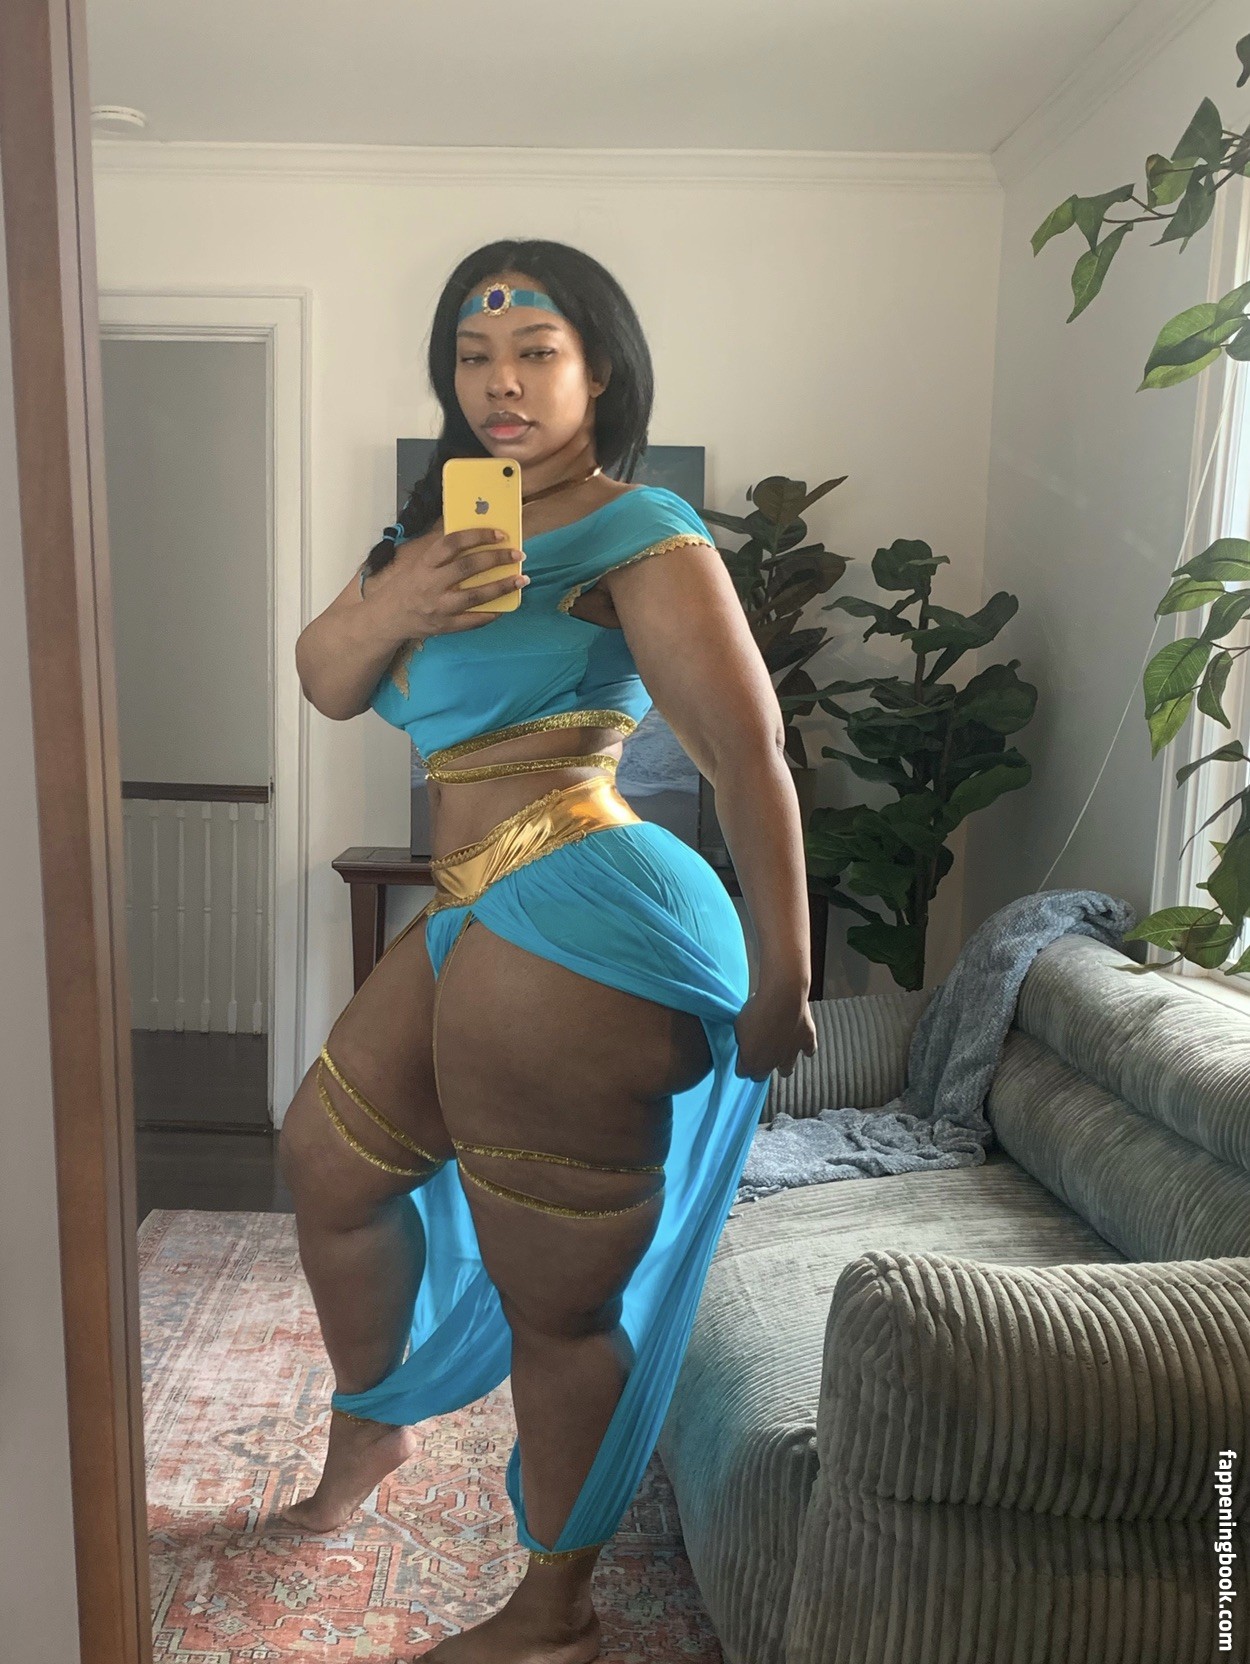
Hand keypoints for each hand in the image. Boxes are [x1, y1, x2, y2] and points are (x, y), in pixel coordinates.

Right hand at [377, 526, 527, 638]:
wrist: (386, 618)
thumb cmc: (407, 586)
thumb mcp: (418, 564)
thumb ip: (442, 553)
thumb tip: (475, 538)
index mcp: (424, 564)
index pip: (452, 543)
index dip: (477, 536)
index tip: (500, 534)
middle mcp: (431, 584)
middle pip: (467, 568)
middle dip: (496, 559)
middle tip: (517, 554)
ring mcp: (438, 607)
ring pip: (474, 596)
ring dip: (501, 587)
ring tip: (521, 579)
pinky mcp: (444, 626)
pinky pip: (472, 621)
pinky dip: (490, 614)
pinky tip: (505, 607)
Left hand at [733, 980, 818, 1082]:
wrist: (782, 997)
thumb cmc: (757, 1009)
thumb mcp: (739, 1024)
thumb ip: (742, 1038)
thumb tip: (744, 1040)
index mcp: (751, 1062)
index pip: (743, 1072)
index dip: (741, 1062)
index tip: (742, 1053)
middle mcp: (771, 1064)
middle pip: (762, 1076)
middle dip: (759, 1067)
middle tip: (758, 1052)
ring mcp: (790, 1055)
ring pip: (786, 1070)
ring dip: (782, 1062)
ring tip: (778, 1049)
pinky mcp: (807, 1042)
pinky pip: (809, 1051)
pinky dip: (805, 1048)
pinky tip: (800, 1040)